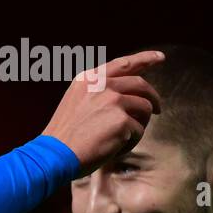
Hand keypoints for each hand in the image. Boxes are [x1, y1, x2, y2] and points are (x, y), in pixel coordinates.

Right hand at [42, 50, 164, 175]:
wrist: (53, 155)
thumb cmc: (64, 135)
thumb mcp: (76, 102)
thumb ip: (99, 93)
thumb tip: (129, 94)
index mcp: (88, 79)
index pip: (123, 64)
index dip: (144, 58)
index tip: (159, 57)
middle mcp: (102, 85)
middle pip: (141, 85)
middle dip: (153, 98)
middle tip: (157, 110)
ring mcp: (113, 101)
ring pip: (145, 109)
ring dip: (139, 125)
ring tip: (122, 139)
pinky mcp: (122, 120)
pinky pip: (139, 131)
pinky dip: (130, 143)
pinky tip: (114, 149)